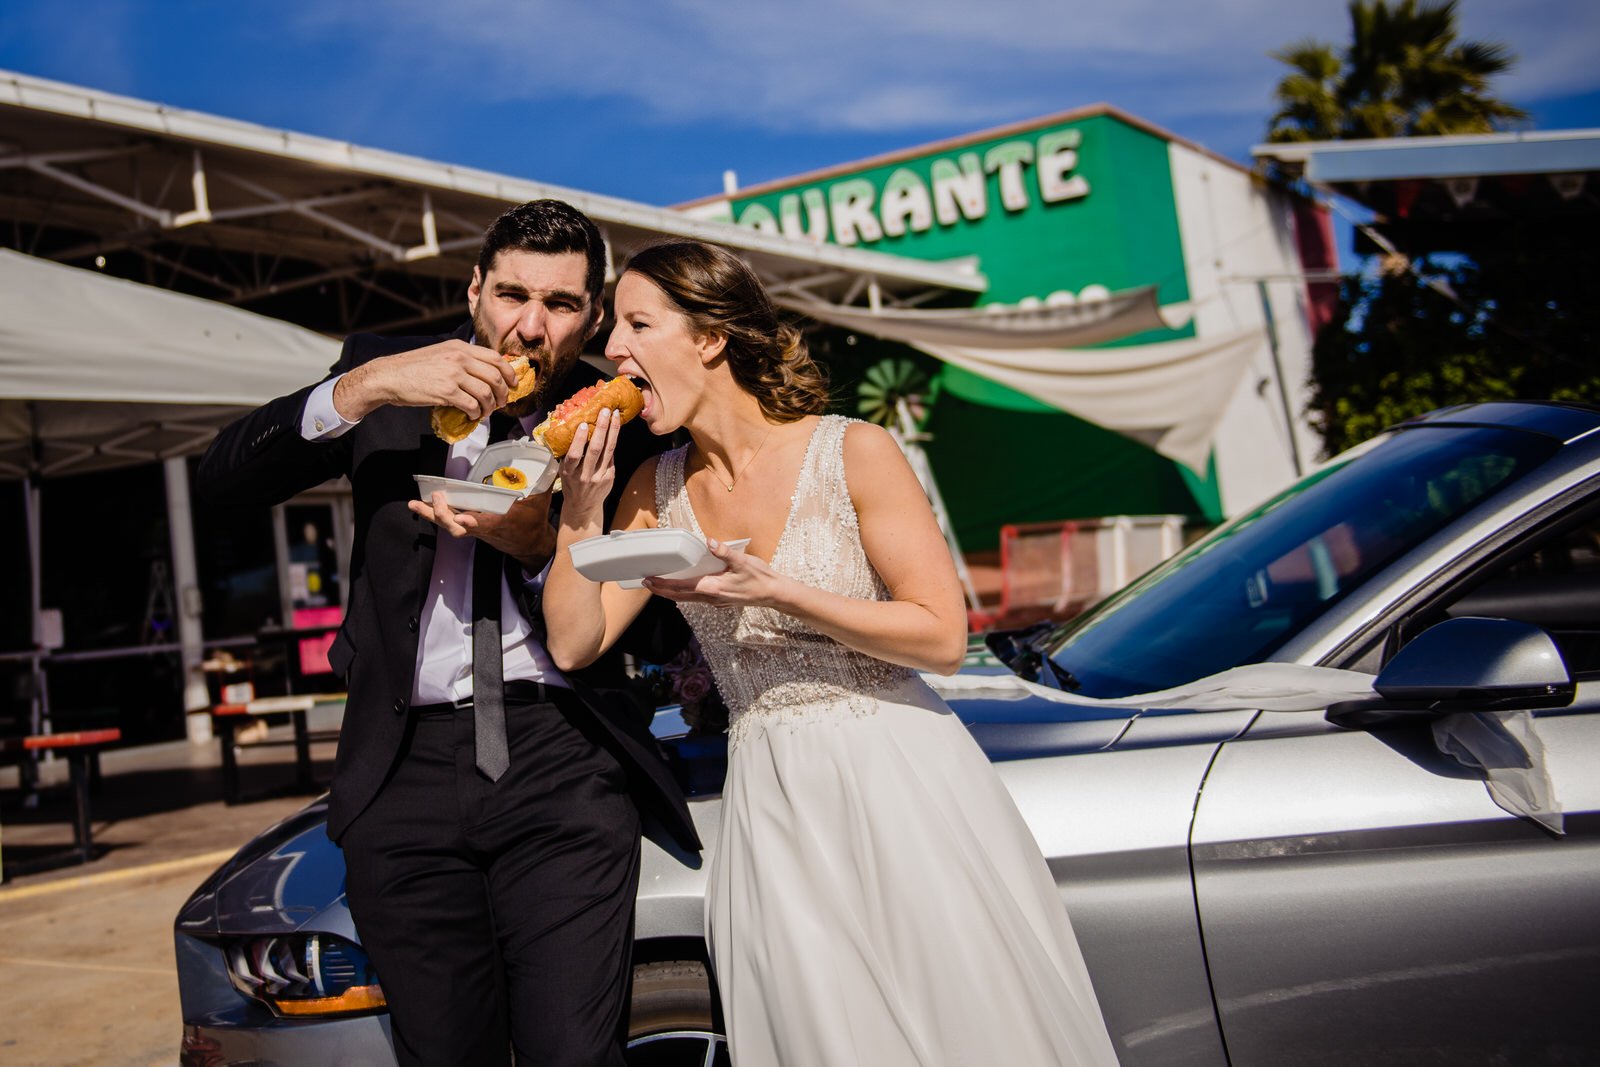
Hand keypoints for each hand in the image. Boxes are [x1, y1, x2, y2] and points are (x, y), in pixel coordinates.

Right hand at [334, 339, 517, 421]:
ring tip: (485, 412)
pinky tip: (472, 415)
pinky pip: (473, 405)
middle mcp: (460, 357)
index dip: (509, 372)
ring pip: (487, 393)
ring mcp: (454, 374)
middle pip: (496, 376)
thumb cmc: (413, 368)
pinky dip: (476, 413)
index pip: (495, 357)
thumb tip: (484, 374)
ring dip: (490, 406)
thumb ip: (462, 359)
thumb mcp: (441, 353)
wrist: (389, 376)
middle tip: (501, 402)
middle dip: (503, 393)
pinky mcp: (446, 391)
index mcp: (460, 347)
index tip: (512, 384)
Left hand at [408, 490, 555, 568]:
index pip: (487, 524)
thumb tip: (547, 461)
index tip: (463, 517)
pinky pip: (448, 522)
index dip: (474, 522)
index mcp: (503, 523)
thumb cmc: (534, 522)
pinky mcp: (469, 527)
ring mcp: (475, 529)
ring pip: (449, 525)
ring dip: (430, 515)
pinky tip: (418, 504)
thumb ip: (541, 482)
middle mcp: (485, 529)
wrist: (530, 544)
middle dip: (444, 515)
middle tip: (436, 497)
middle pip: (459, 528)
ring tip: (414, 503)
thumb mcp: (541, 502)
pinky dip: (432, 513)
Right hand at [556, 408, 622, 523]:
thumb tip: (573, 428)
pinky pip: (612, 456)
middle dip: (601, 428)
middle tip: (605, 411)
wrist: (583, 506)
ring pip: (609, 450)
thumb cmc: (571, 484)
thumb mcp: (564, 471)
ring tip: (614, 415)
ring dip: (612, 430)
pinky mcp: (610, 477)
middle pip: (596, 449)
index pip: (574, 455)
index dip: (579, 439)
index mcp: (569, 472)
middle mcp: (585, 475)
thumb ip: (569, 454)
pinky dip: (613, 441)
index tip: (583, 424)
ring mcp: (600, 477)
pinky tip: (615, 428)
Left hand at [644, 539, 787, 607]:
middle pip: (681, 596)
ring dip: (672, 593)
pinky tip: (682, 588)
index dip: (664, 584)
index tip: (650, 581)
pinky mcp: (720, 601)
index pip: (683, 587)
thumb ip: (725, 552)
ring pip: (688, 599)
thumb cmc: (760, 578)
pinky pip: (697, 598)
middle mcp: (712, 598)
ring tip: (658, 586)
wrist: (774, 594)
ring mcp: (716, 601)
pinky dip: (685, 593)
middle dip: (662, 590)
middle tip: (646, 584)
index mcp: (714, 588)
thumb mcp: (744, 562)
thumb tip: (710, 542)